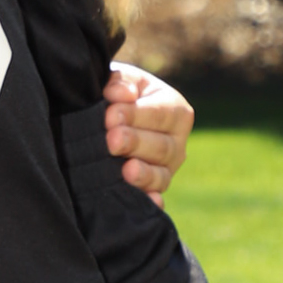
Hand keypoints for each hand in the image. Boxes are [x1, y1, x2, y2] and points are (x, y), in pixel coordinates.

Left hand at [105, 62, 193, 201]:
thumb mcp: (120, 80)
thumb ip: (121, 82)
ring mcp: (166, 169)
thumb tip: (122, 94)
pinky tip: (149, 202)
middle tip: (112, 140)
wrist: (106, 117)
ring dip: (143, 174)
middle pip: (162, 147)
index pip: (161, 114)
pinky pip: (154, 198)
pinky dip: (152, 201)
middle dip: (136, 143)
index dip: (136, 115)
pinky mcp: (152, 189)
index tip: (110, 115)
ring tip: (126, 170)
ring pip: (160, 175)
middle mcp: (176, 142)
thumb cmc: (117, 94)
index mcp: (174, 110)